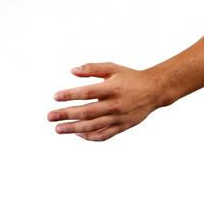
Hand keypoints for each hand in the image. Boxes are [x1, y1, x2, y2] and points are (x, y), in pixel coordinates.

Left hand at [48, 63, 165, 141]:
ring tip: (58, 129)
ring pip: (93, 126)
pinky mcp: (122, 127)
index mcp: (112, 88)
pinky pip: (104, 135)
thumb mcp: (112, 68)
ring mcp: (119, 118)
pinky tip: (78, 133)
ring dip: (74, 128)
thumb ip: (92, 69)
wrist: (154, 91)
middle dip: (66, 115)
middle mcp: (115, 105)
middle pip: (87, 112)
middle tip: (49, 117)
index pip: (87, 93)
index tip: (55, 97)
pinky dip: (90, 136)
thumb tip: (72, 71)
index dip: (70, 95)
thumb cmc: (130, 77)